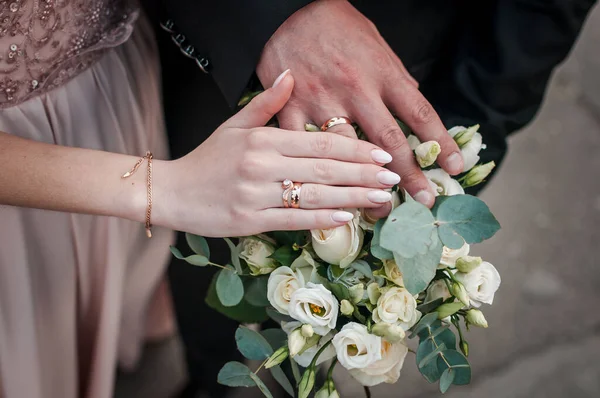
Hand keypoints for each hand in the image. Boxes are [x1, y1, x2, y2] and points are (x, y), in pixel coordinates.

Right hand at [152, 70, 400, 236]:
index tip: (382, 154)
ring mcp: (256, 194)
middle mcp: (262, 164)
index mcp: (263, 138)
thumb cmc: (207, 159)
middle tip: (393, 177)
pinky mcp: (249, 221)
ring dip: (352, 197)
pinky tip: (347, 217)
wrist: (172, 191)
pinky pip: (293, 219)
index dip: (355, 148)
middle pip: (324, 167)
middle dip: (363, 173)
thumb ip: (266, 103)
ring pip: (314, 195)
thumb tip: (289, 75)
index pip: (320, 142)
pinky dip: (322, 219)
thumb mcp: (234, 125)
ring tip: (380, 198)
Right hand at [256, 0, 462, 213]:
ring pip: (347, 152)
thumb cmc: (336, 25)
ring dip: (363, 184)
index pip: (419, 113)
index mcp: (381, 72)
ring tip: (378, 209)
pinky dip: (314, 172)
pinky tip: (326, 194)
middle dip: (408, 175)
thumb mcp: (376, 44)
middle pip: (388, 141)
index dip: (439, 143)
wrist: (289, 9)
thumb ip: (394, 77)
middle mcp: (355, 89)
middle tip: (422, 202)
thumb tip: (412, 102)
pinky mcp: (291, 108)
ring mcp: (321, 100)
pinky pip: (303, 146)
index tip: (452, 169)